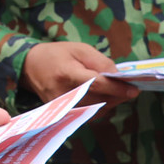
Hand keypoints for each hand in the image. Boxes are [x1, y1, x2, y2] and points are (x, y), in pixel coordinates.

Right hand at [22, 41, 139, 104]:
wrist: (30, 67)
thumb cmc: (56, 55)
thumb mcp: (79, 49)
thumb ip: (100, 62)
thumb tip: (118, 76)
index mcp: (67, 73)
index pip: (96, 84)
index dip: (116, 88)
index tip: (133, 90)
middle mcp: (63, 94)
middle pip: (98, 100)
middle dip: (117, 96)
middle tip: (130, 89)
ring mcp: (62, 107)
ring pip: (95, 110)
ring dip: (111, 102)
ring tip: (119, 92)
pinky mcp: (63, 114)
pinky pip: (88, 114)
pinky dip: (101, 107)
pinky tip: (106, 98)